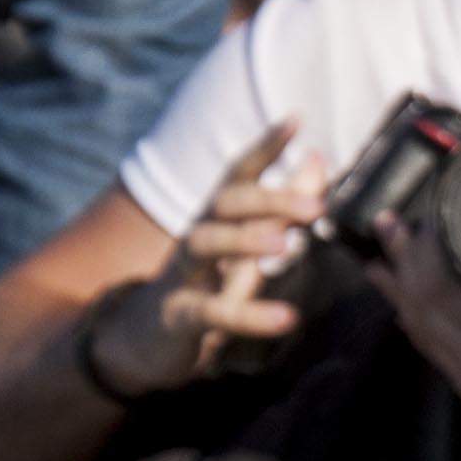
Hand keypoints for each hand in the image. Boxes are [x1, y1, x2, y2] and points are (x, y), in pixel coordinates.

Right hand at [90, 120, 326, 396]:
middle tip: (318, 205)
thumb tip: (317, 160)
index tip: (295, 118)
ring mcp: (182, 275)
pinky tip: (286, 318)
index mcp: (216, 220)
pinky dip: (249, 316)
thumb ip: (283, 209)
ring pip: (206, 245)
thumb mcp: (247, 248)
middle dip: (270, 198)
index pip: (238, 175)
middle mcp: (196, 238)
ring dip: (245, 240)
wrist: (142, 341)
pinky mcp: (178, 317)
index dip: (264, 146)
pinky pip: (212, 313)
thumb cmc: (206, 286)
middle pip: (226, 205)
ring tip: (287, 243)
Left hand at [370, 187, 460, 439]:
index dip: (422, 251)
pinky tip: (407, 310)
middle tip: (387, 227)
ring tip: (380, 263)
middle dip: (399, 264)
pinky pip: (439, 362)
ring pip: (422, 338)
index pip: (442, 288)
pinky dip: (421, 332)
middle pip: (421, 310)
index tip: (420, 220)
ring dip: (399, 297)